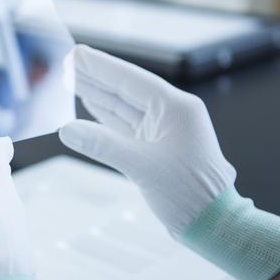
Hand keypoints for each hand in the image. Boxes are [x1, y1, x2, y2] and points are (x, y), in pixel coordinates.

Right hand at [59, 45, 235, 235]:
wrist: (212, 225)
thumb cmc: (191, 195)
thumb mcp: (143, 167)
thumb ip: (103, 145)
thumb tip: (67, 130)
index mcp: (177, 109)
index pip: (131, 80)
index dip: (101, 66)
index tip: (78, 54)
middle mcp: (171, 115)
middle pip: (126, 89)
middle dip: (96, 76)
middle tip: (69, 62)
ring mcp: (163, 131)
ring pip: (123, 106)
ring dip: (98, 94)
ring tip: (73, 79)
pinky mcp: (154, 148)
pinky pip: (124, 125)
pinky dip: (105, 115)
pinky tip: (90, 104)